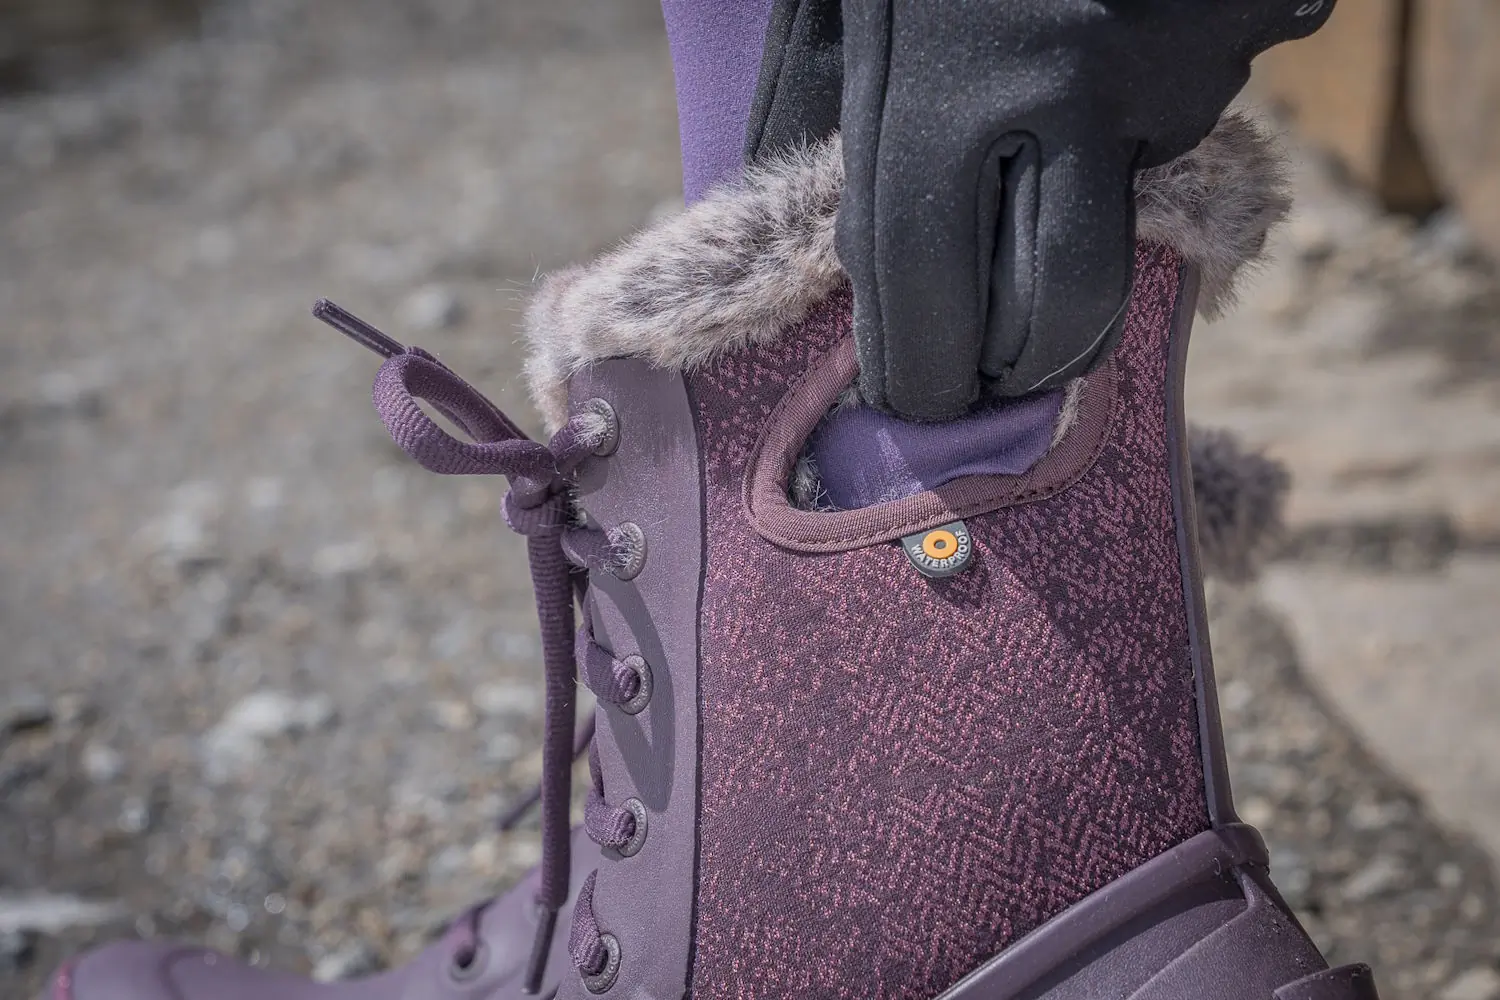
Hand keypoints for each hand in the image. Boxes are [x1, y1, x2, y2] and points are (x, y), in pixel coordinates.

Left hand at [836, 0, 1334, 419]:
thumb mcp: (838, 15)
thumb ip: (812, 132)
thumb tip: (807, 270)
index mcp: (938, 91)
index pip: (928, 300)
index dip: (918, 373)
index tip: (912, 395)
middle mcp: (1061, 90)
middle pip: (1063, 314)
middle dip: (1026, 363)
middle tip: (995, 362)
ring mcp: (1167, 64)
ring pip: (1132, 217)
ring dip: (1088, 218)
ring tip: (1038, 140)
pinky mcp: (1249, 35)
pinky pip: (1185, 129)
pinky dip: (1140, 126)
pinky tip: (1100, 57)